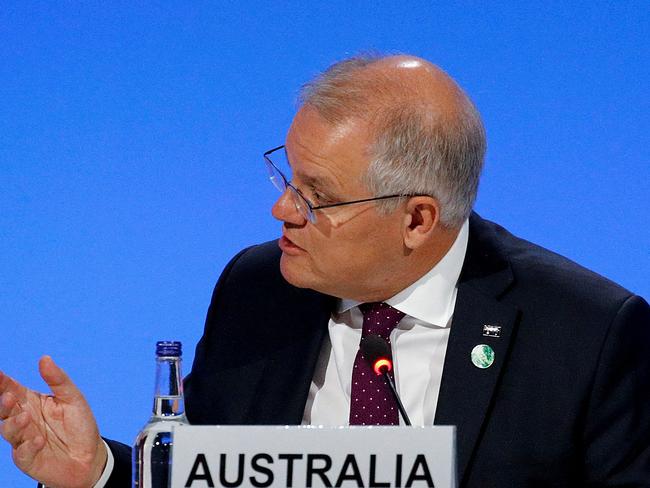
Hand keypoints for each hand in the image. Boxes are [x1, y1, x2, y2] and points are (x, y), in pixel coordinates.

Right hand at [0, 356, 107, 487]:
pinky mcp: (28, 459)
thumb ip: (58, 379)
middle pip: (5, 410)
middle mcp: (24, 420)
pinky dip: (28, 446)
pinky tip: (39, 441)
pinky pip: (22, 453)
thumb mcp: (73, 398)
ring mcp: (24, 440)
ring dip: (15, 424)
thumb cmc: (79, 424)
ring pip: (9, 431)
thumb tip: (44, 358)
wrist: (90, 455)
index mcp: (31, 402)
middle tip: (9, 397)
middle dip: (4, 403)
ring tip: (25, 417)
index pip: (11, 389)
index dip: (3, 382)